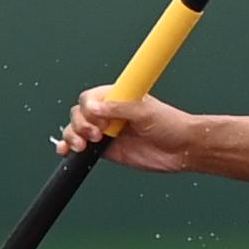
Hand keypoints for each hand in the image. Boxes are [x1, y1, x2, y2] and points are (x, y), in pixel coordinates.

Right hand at [56, 87, 203, 168]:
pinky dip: (69, 148)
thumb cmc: (170, 124)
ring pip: (76, 129)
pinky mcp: (106, 150)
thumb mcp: (146, 112)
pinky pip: (82, 147)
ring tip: (83, 145)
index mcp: (117, 97)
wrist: (182, 149)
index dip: (88, 107)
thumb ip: (119, 108)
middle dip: (80, 124)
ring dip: (72, 136)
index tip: (97, 117)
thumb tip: (94, 107)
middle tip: (97, 135)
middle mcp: (108, 112)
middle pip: (79, 113)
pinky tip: (66, 151)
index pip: (90, 97)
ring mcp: (106, 131)